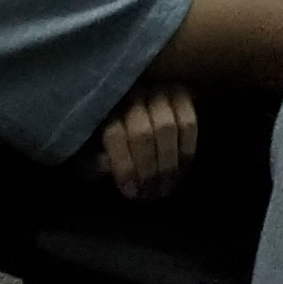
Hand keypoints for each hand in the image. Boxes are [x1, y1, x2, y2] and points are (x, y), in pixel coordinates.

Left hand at [94, 83, 200, 198]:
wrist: (138, 94)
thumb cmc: (109, 125)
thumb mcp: (93, 142)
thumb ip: (97, 158)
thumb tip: (107, 169)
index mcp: (106, 104)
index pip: (115, 135)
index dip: (124, 167)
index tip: (131, 192)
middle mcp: (133, 91)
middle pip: (143, 133)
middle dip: (148, 169)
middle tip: (150, 194)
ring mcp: (159, 89)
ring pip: (168, 127)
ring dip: (168, 164)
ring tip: (166, 187)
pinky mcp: (182, 92)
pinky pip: (189, 123)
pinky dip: (186, 150)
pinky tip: (181, 171)